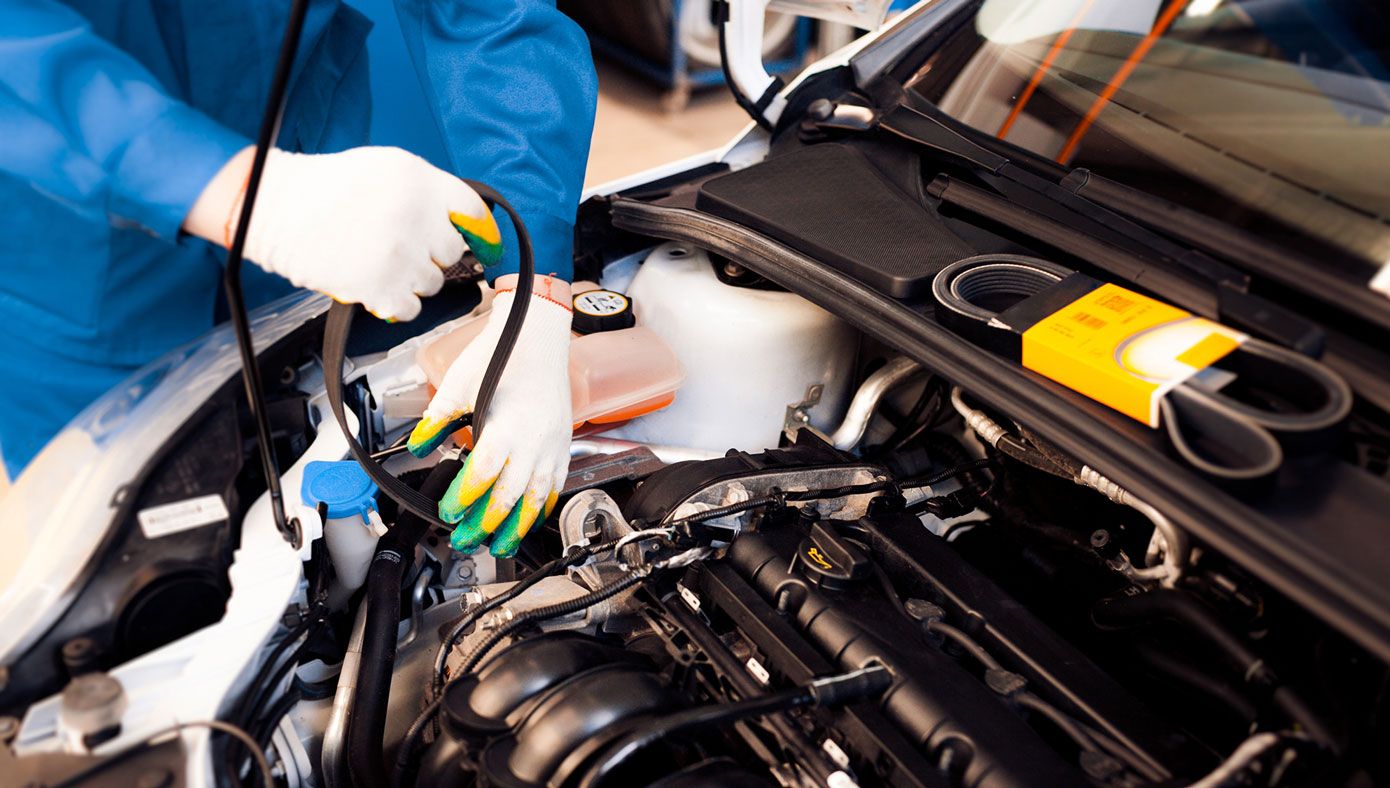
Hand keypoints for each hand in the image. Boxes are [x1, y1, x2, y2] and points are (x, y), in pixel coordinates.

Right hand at [187, 146, 502, 321]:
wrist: (274, 207)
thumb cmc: (327, 186)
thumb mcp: (387, 167)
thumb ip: (428, 191)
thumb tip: (464, 223)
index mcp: (420, 181)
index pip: (473, 211)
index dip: (480, 232)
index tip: (485, 246)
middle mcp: (416, 217)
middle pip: (452, 251)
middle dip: (432, 252)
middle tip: (402, 246)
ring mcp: (399, 255)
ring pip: (433, 282)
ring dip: (413, 278)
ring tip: (382, 261)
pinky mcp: (380, 286)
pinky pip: (412, 308)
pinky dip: (397, 302)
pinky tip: (377, 283)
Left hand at [406, 276, 572, 556]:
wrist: (538, 332)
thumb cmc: (501, 352)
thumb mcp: (458, 384)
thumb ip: (438, 419)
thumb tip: (419, 444)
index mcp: (507, 425)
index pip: (484, 475)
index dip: (465, 499)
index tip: (448, 511)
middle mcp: (534, 440)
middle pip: (510, 497)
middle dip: (486, 524)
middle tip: (465, 539)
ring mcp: (552, 444)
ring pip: (537, 498)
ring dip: (517, 526)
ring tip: (501, 545)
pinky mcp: (562, 443)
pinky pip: (555, 485)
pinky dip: (542, 507)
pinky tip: (530, 519)